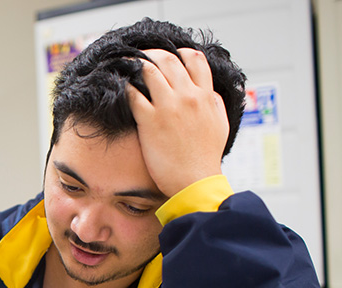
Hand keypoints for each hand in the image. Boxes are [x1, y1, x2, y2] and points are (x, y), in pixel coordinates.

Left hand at [126, 48, 229, 196]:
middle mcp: (187, 96)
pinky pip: (134, 94)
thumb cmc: (206, 157)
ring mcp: (168, 107)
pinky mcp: (150, 121)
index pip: (195, 59)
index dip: (180, 52)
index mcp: (205, 96)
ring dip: (135, 65)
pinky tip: (121, 88)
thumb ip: (214, 104)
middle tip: (140, 57)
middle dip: (152, 54)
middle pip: (168, 59)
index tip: (169, 55)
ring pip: (149, 71)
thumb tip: (208, 92)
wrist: (195, 181)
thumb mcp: (220, 125)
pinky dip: (126, 87)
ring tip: (126, 67)